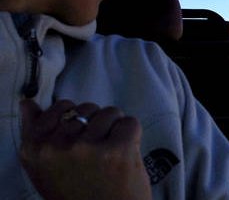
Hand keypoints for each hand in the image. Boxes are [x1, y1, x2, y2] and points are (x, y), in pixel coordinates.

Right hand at [19, 99, 150, 199]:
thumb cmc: (76, 195)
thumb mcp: (45, 169)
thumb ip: (37, 135)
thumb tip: (28, 104)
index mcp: (35, 150)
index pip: (58, 108)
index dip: (74, 119)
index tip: (78, 137)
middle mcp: (57, 147)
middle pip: (85, 108)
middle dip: (95, 125)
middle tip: (96, 153)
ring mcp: (88, 147)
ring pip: (109, 112)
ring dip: (114, 129)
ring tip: (110, 153)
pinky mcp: (117, 149)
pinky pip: (129, 122)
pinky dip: (132, 135)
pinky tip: (125, 154)